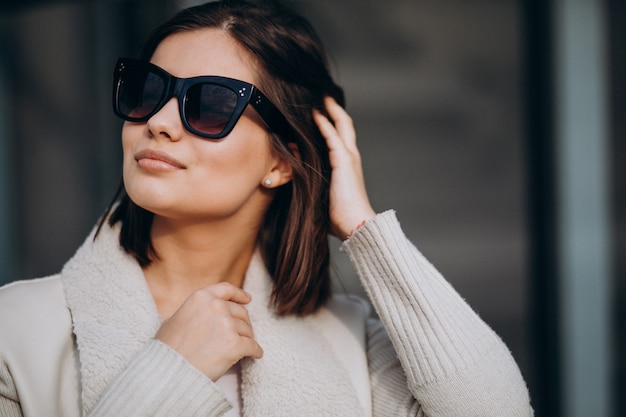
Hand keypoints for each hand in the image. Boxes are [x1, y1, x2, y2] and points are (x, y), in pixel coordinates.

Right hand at [155, 282, 262, 380]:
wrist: (169, 371)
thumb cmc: (168, 348)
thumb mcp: (176, 318)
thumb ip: (195, 310)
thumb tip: (206, 311)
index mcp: (201, 297)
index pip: (227, 290)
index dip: (239, 295)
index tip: (248, 299)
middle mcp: (216, 306)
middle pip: (241, 312)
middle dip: (242, 323)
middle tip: (241, 334)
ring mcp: (227, 324)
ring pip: (248, 330)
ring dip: (247, 339)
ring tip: (243, 349)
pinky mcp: (235, 344)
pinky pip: (253, 346)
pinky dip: (256, 351)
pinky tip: (255, 355)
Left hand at [313, 96, 375, 237]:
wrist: (354, 224)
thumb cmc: (338, 215)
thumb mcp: (320, 192)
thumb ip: (310, 178)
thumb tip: (292, 164)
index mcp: (346, 165)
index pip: (341, 137)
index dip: (332, 122)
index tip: (321, 110)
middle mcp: (350, 157)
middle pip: (345, 125)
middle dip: (334, 109)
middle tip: (324, 95)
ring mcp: (349, 158)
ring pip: (341, 126)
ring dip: (330, 110)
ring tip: (320, 97)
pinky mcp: (344, 162)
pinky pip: (333, 137)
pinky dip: (324, 124)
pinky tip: (315, 113)